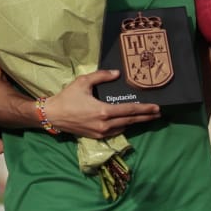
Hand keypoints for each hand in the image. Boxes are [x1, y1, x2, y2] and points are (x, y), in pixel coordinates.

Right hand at [41, 70, 159, 138]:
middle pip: (130, 121)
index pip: (129, 110)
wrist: (53, 115)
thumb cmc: (67, 97)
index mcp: (103, 111)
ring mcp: (101, 133)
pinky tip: (127, 122)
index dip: (144, 109)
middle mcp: (105, 124)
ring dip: (135, 122)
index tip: (156, 108)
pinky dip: (123, 126)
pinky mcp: (97, 137)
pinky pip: (115, 132)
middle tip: (158, 114)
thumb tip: (117, 73)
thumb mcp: (83, 82)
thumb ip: (101, 76)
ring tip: (145, 117)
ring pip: (124, 127)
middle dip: (145, 117)